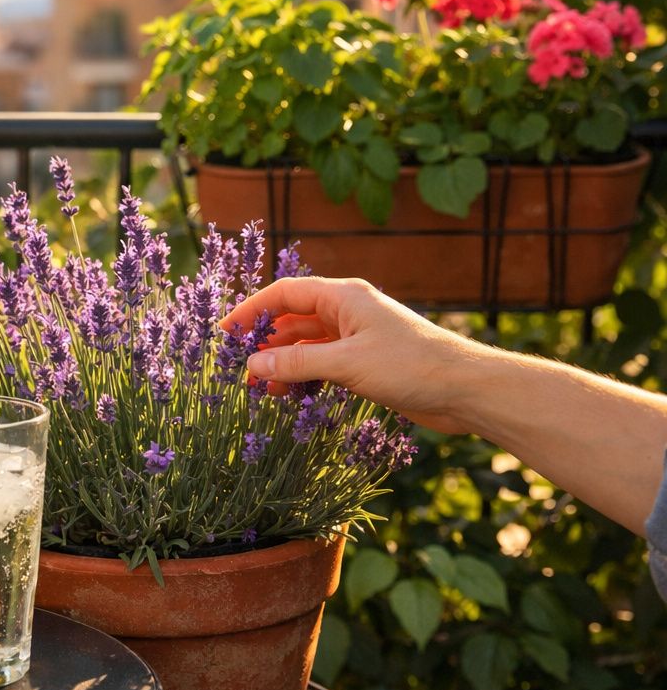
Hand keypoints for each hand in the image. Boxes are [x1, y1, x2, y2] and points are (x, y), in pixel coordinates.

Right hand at [219, 277, 491, 434]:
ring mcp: (357, 338)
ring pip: (306, 345)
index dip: (251, 310)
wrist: (466, 390)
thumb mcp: (347, 363)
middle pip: (292, 319)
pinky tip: (290, 396)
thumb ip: (296, 362)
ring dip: (282, 363)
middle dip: (264, 342)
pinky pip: (322, 364)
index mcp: (344, 297)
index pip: (284, 294)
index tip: (224, 332)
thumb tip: (253, 365)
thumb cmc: (412, 365)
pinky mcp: (366, 363)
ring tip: (260, 390)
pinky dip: (303, 377)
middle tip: (238, 368)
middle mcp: (348, 312)